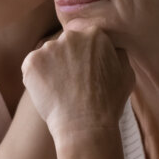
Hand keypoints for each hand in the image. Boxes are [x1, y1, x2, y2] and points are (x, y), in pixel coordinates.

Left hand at [21, 26, 134, 142]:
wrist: (84, 125)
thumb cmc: (108, 103)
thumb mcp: (126, 73)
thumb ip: (117, 53)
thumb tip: (111, 47)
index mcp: (95, 34)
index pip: (85, 38)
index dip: (85, 56)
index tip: (86, 72)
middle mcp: (71, 36)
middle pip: (66, 44)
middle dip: (67, 58)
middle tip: (73, 81)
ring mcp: (49, 48)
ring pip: (48, 54)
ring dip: (52, 67)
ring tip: (61, 90)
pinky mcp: (31, 62)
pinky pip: (33, 66)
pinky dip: (37, 78)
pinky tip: (49, 92)